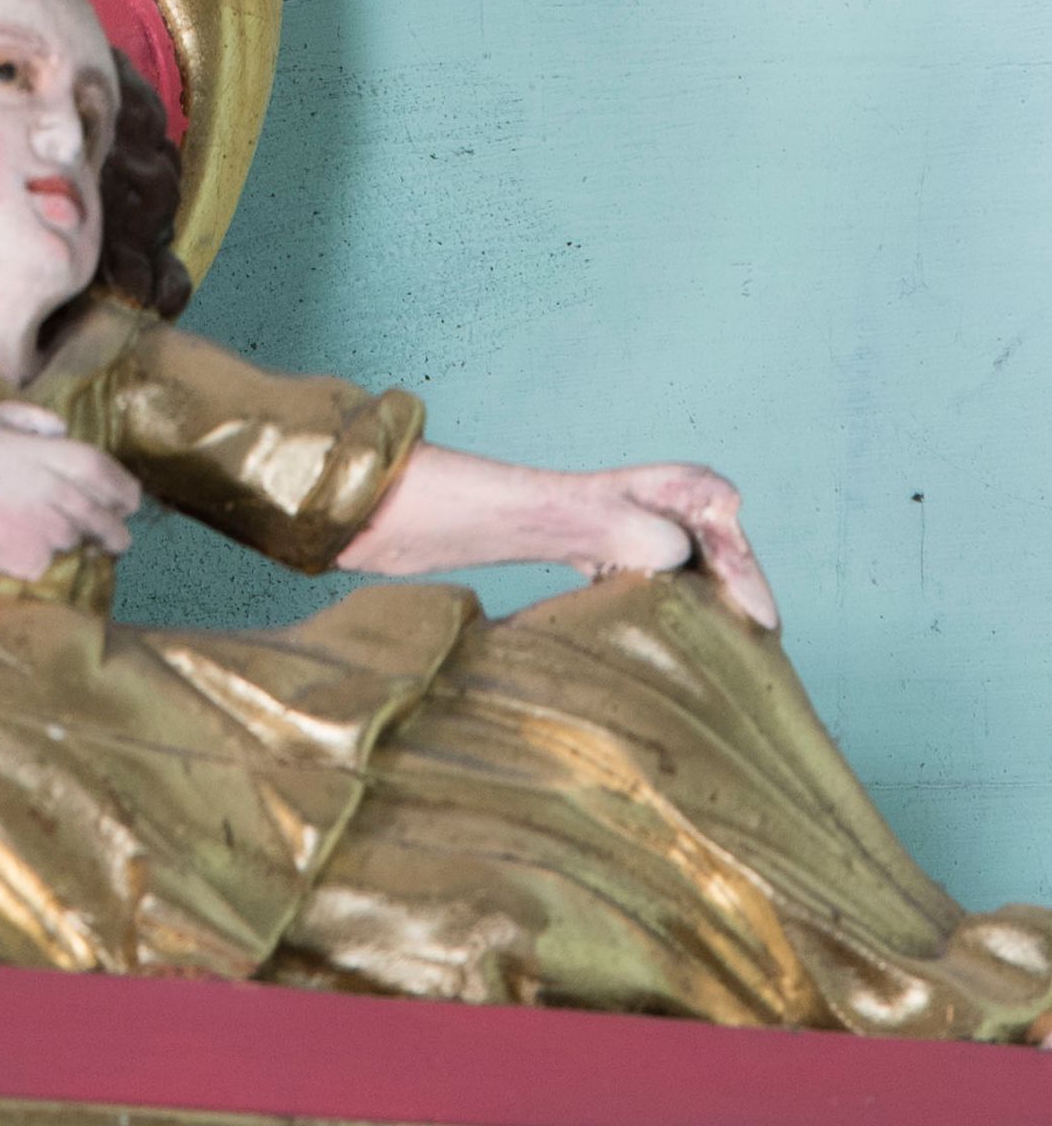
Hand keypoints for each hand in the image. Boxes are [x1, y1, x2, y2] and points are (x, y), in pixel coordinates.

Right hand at [0, 401, 140, 583]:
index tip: (128, 502)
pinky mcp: (23, 557)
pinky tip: (12, 542)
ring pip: (73, 544)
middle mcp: (57, 492)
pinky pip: (43, 564)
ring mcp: (42, 529)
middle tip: (114, 537)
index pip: (111, 477)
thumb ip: (36, 421)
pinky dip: (36, 558)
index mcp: (56, 455)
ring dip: (69, 542)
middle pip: (107, 522)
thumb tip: (62, 429)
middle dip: (114, 532)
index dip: (125, 491)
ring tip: (42, 533)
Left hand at [347, 434, 778, 626]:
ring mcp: (569, 521)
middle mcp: (595, 498)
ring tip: (725, 637)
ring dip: (697, 583)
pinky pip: (618, 565)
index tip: (757, 615)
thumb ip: (602, 522)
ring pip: (659, 545)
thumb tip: (677, 549)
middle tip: (759, 633)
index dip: (738, 554)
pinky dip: (650, 592)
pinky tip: (646, 630)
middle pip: (690, 523)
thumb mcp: (528, 514)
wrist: (366, 507)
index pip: (700, 499)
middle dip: (731, 569)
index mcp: (603, 488)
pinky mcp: (541, 547)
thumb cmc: (439, 501)